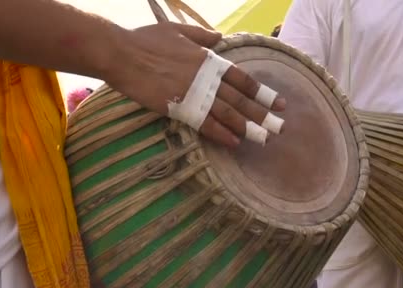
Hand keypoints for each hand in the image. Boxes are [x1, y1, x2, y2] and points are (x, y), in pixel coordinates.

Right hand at [103, 22, 285, 147]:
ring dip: (248, 128)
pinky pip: (205, 124)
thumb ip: (202, 35)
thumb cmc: (147, 39)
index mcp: (209, 59)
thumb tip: (221, 37)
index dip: (262, 92)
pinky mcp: (179, 109)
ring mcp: (194, 94)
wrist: (122, 54)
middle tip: (280, 127)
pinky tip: (234, 142)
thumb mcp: (178, 30)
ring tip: (264, 139)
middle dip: (262, 114)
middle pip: (240, 100)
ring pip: (227, 114)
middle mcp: (207, 78)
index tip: (279, 103)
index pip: (242, 79)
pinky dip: (222, 134)